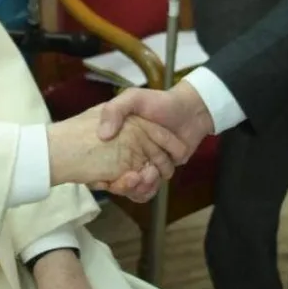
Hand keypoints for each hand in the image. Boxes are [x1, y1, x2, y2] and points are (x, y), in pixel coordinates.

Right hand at [47, 106, 187, 188]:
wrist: (191, 112)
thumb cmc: (160, 102)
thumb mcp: (133, 98)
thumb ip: (114, 110)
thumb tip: (102, 136)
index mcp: (114, 140)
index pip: (96, 163)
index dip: (99, 175)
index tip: (106, 178)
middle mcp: (123, 154)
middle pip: (113, 180)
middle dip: (123, 184)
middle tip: (134, 177)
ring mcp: (139, 165)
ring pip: (130, 188)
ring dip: (138, 187)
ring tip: (149, 175)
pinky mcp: (155, 173)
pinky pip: (146, 190)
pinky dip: (149, 189)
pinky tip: (154, 178)